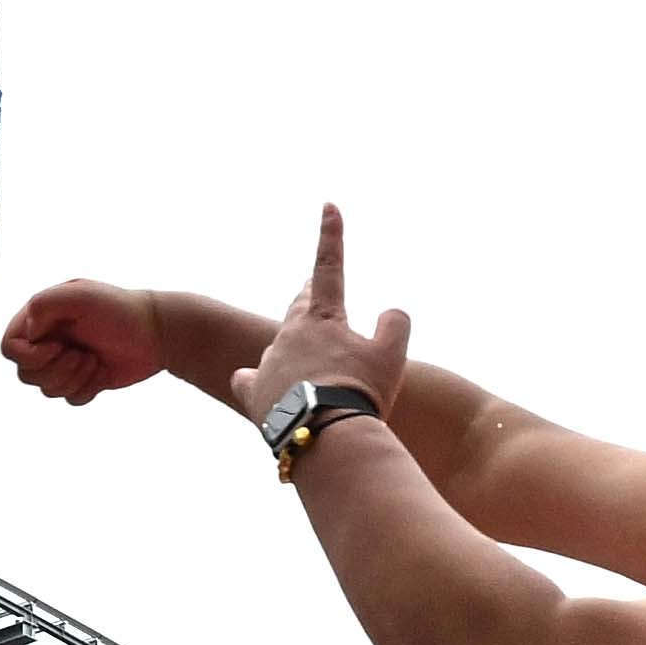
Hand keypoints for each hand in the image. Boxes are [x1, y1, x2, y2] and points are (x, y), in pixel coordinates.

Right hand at [0, 278, 165, 403]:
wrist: (155, 333)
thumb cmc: (119, 310)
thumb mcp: (81, 295)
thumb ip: (44, 304)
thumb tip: (28, 331)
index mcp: (41, 319)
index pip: (10, 347)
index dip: (29, 355)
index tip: (57, 346)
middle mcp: (48, 341)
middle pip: (26, 374)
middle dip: (56, 370)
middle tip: (82, 354)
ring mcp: (65, 363)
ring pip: (47, 390)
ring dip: (73, 379)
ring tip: (94, 360)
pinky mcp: (82, 381)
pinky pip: (69, 399)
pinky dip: (87, 389)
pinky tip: (102, 372)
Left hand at [221, 207, 408, 430]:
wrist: (325, 438)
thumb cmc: (361, 393)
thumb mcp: (393, 357)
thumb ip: (395, 325)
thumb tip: (390, 312)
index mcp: (323, 318)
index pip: (329, 266)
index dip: (331, 235)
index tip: (327, 206)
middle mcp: (289, 333)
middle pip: (300, 305)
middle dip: (312, 299)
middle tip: (319, 297)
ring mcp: (268, 362)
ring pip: (281, 346)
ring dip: (296, 351)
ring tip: (314, 373)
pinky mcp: (253, 392)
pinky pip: (249, 380)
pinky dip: (257, 381)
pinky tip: (257, 385)